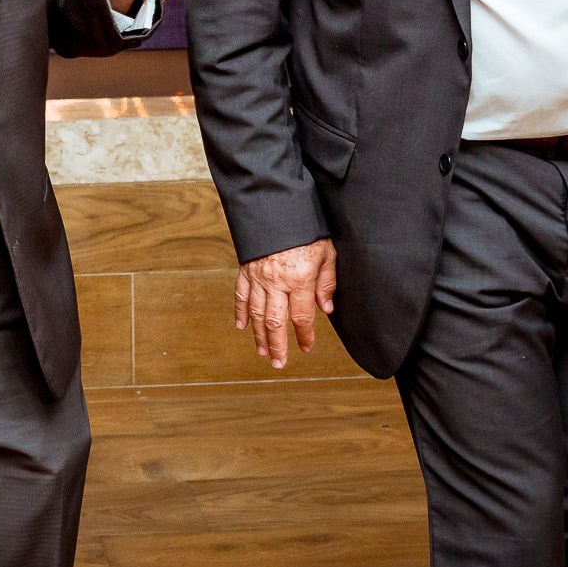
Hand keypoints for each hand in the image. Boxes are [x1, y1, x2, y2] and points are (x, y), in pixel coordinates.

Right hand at [234, 238, 336, 367]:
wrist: (275, 203)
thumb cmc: (305, 226)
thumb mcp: (326, 251)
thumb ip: (327, 281)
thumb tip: (326, 307)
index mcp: (300, 278)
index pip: (302, 316)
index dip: (305, 336)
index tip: (307, 347)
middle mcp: (277, 281)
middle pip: (276, 322)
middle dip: (277, 346)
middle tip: (279, 363)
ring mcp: (258, 276)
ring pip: (258, 313)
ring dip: (259, 335)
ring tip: (263, 352)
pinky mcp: (246, 269)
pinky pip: (241, 294)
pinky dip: (241, 311)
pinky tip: (242, 326)